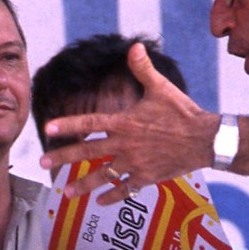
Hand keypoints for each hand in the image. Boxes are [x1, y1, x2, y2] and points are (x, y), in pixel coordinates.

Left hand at [40, 43, 216, 204]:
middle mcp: (124, 145)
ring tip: (67, 193)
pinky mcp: (147, 178)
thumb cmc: (183, 112)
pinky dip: (112, 196)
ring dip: (83, 185)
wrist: (205, 139)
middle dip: (63, 158)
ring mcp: (134, 164)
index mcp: (124, 122)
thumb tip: (134, 47)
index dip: (67, 125)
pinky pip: (125, 190)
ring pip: (103, 176)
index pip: (89, 123)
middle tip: (43, 163)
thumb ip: (143, 69)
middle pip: (87, 152)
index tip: (48, 129)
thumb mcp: (161, 88)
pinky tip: (100, 202)